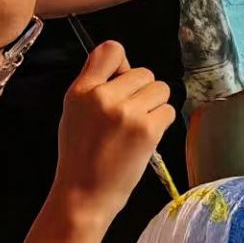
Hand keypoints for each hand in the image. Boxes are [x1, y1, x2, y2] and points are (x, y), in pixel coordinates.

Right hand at [50, 41, 175, 223]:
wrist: (85, 192)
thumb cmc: (81, 154)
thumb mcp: (74, 112)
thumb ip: (95, 85)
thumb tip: (124, 64)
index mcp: (81, 90)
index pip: (111, 50)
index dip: (123, 62)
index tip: (122, 78)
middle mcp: (103, 96)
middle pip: (144, 72)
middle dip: (143, 91)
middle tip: (129, 115)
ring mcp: (127, 112)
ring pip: (160, 89)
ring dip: (155, 106)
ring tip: (136, 126)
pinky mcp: (147, 129)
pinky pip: (168, 111)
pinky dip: (162, 123)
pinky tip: (145, 137)